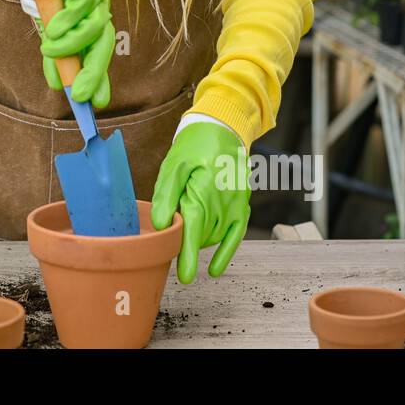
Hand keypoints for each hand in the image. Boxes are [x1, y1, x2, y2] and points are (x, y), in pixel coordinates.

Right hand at [38, 0, 114, 108]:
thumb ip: (57, 56)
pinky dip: (67, 20)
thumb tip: (58, 86)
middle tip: (77, 92)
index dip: (100, 79)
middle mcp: (99, 10)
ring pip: (94, 26)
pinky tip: (53, 29)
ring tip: (49, 49)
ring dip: (70, 44)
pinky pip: (82, 3)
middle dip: (93, 72)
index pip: (100, 55)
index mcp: (93, 25)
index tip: (95, 104)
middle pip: (104, 44)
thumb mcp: (48, 33)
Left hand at [151, 122, 250, 282]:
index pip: (196, 227)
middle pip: (202, 233)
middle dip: (185, 240)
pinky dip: (226, 252)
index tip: (185, 276)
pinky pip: (236, 234)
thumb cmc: (194, 145)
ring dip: (198, 240)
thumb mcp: (174, 165)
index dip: (189, 253)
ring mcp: (237, 204)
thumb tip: (161, 224)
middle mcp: (225, 200)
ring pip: (214, 235)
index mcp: (205, 188)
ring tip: (183, 226)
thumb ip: (166, 194)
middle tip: (168, 228)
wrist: (222, 129)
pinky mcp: (242, 206)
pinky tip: (215, 269)